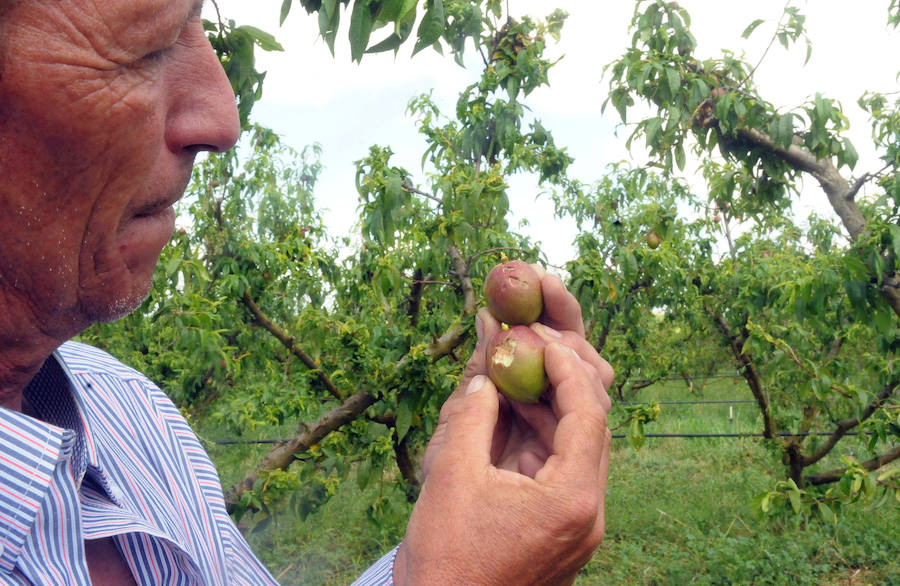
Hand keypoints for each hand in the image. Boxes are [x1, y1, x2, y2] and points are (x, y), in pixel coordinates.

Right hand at [394, 267, 612, 584]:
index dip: (567, 365)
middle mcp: (588, 511)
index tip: (540, 334)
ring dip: (548, 401)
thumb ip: (471, 415)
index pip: (588, 414)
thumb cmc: (445, 561)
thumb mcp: (450, 476)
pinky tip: (512, 406)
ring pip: (576, 443)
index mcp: (572, 500)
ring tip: (515, 363)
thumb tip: (487, 373)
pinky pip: (559, 465)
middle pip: (592, 424)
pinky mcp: (561, 526)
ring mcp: (577, 522)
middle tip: (533, 337)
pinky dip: (538, 433)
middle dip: (563, 375)